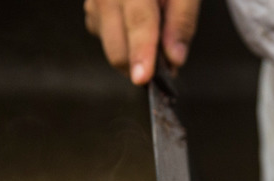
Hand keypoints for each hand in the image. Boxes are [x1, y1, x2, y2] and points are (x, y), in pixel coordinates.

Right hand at [83, 0, 201, 84]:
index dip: (142, 52)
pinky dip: (124, 41)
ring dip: (134, 54)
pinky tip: (137, 25)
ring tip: (156, 34)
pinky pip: (105, 38)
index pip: (139, 20)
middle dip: (142, 64)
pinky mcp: (91, 10)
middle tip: (170, 62)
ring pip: (110, 46)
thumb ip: (182, 21)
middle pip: (117, 46)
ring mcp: (94, 1)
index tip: (144, 78)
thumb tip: (175, 59)